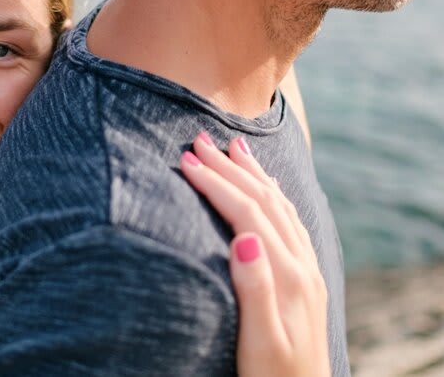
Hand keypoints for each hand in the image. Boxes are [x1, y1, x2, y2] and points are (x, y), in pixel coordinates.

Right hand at [180, 132, 329, 376]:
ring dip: (253, 173)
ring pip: (279, 205)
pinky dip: (272, 194)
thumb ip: (254, 288)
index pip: (247, 214)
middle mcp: (300, 264)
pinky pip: (290, 220)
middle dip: (229, 167)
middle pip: (263, 200)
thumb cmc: (271, 376)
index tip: (186, 160)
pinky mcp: (306, 275)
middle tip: (199, 140)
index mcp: (287, 275)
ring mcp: (306, 268)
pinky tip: (265, 186)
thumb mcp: (259, 341)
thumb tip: (245, 237)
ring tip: (233, 147)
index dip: (216, 184)